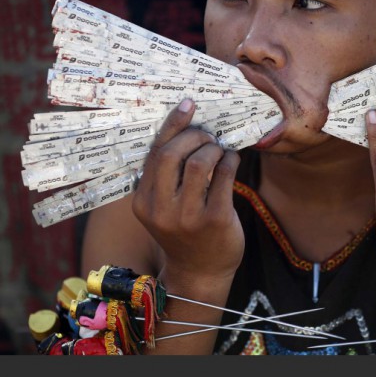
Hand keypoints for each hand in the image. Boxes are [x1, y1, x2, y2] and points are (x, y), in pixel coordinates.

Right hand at [132, 98, 243, 286]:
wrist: (201, 272)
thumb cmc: (184, 232)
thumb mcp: (164, 208)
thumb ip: (166, 178)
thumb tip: (188, 131)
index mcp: (143, 202)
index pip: (154, 154)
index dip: (172, 125)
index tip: (188, 104)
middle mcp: (161, 209)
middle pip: (172, 154)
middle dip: (194, 136)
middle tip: (207, 136)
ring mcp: (188, 216)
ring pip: (200, 163)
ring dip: (214, 148)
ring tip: (219, 150)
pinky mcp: (215, 219)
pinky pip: (225, 176)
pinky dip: (230, 161)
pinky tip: (231, 161)